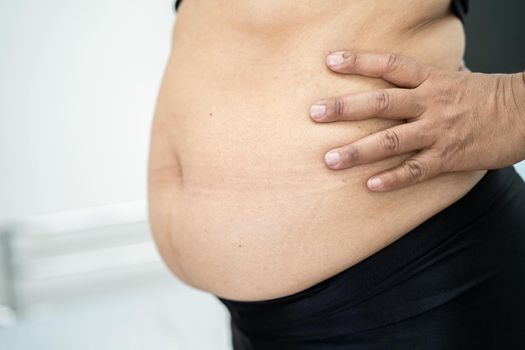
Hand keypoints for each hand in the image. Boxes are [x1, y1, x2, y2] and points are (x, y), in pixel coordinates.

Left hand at [310, 51, 524, 191]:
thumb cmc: (486, 96)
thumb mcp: (451, 78)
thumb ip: (420, 80)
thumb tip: (394, 76)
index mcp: (430, 80)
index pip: (389, 65)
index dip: (359, 61)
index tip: (330, 61)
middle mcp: (429, 103)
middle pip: (380, 102)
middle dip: (345, 109)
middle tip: (315, 113)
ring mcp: (438, 131)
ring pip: (391, 140)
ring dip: (358, 151)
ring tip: (330, 160)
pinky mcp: (448, 157)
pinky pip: (415, 170)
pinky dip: (393, 179)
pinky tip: (371, 186)